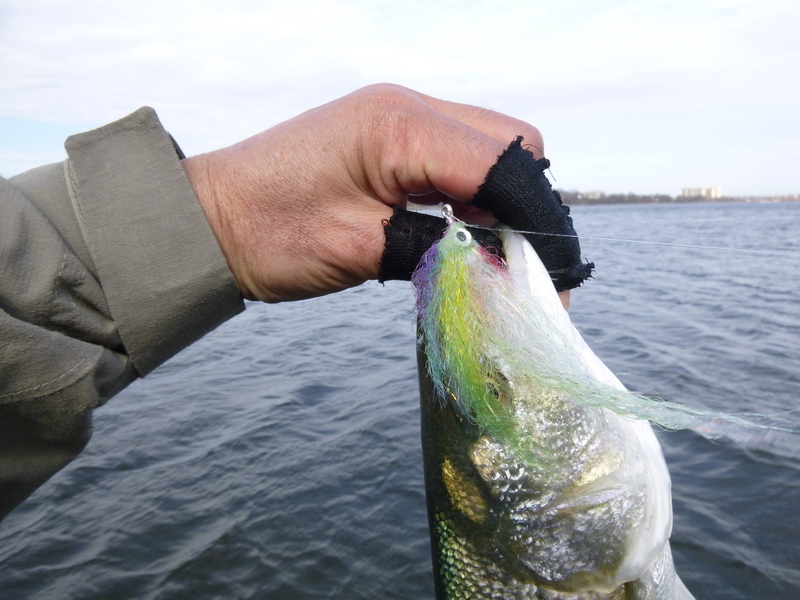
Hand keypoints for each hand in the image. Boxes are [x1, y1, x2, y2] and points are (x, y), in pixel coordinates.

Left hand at [182, 84, 546, 302]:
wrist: (210, 220)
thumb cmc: (270, 235)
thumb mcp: (365, 251)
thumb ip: (443, 253)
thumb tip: (499, 267)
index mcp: (402, 127)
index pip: (507, 166)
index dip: (534, 224)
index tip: (541, 279)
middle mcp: (409, 107)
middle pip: (514, 144)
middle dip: (524, 206)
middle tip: (511, 265)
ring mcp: (400, 115)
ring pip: (491, 146)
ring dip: (500, 199)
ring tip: (484, 252)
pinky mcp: (390, 134)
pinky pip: (458, 153)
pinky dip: (472, 191)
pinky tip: (455, 229)